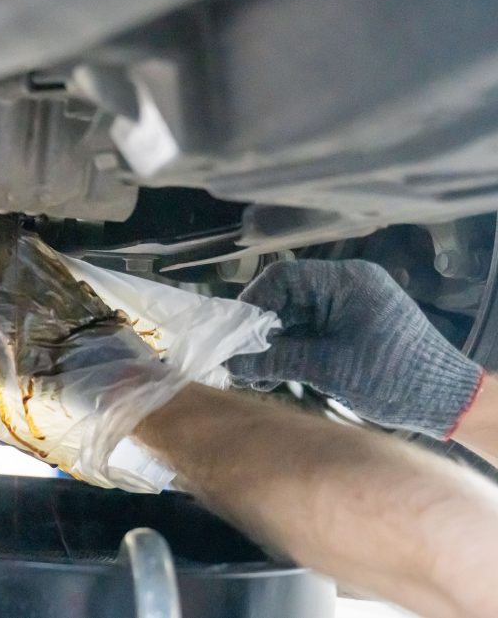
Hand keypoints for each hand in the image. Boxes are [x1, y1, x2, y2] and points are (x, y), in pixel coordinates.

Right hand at [226, 260, 483, 438]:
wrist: (445, 401)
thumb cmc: (398, 377)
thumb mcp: (330, 368)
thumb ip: (277, 360)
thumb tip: (234, 362)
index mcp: (348, 282)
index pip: (284, 278)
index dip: (253, 303)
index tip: (234, 332)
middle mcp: (347, 288)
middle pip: (286, 298)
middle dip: (260, 330)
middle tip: (239, 359)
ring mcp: (349, 309)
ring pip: (294, 319)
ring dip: (272, 345)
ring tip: (255, 375)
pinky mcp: (350, 330)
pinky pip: (309, 333)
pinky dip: (289, 352)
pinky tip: (273, 375)